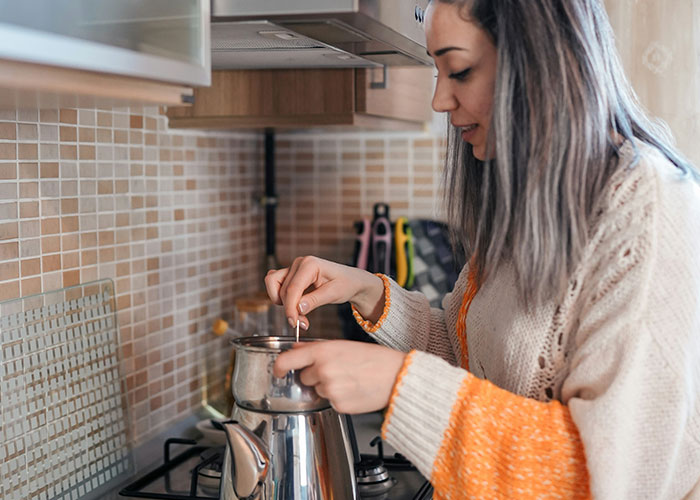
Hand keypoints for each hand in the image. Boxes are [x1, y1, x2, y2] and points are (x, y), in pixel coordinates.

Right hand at [265, 256, 384, 329]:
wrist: (351, 281)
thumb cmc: (346, 284)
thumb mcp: (334, 294)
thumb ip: (315, 300)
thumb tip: (298, 308)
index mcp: (310, 264)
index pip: (292, 289)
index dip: (290, 308)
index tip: (294, 323)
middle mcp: (299, 263)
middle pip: (282, 291)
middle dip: (290, 310)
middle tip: (303, 323)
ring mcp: (294, 268)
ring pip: (275, 286)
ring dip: (283, 304)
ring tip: (299, 315)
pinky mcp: (291, 275)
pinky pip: (276, 284)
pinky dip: (280, 297)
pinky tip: (293, 305)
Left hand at [273, 340, 406, 413]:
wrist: (395, 376)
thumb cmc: (373, 358)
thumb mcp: (343, 345)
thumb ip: (317, 348)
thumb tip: (297, 348)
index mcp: (323, 351)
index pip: (287, 360)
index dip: (279, 367)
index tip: (278, 370)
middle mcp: (323, 370)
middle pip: (304, 377)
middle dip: (315, 375)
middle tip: (336, 370)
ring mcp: (330, 389)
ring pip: (317, 390)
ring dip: (327, 387)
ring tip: (348, 379)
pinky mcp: (338, 405)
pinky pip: (329, 402)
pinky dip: (338, 398)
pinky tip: (352, 389)